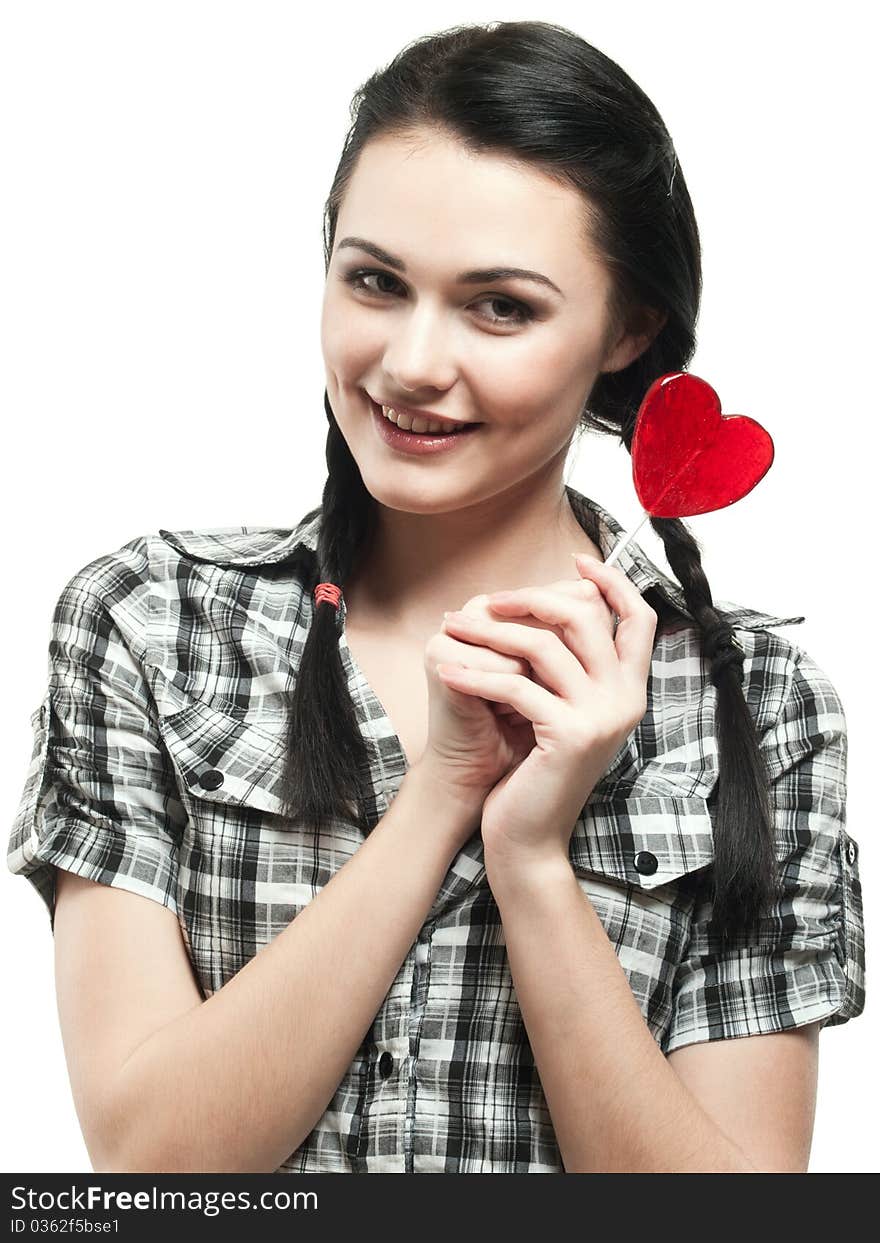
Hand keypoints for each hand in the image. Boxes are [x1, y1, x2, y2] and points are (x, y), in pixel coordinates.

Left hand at [437, 554, 657, 870]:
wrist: (528, 838)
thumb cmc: (536, 771)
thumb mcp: (560, 710)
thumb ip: (568, 666)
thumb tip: (551, 602)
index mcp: (630, 690)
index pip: (639, 618)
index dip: (611, 582)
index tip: (576, 560)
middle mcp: (626, 700)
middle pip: (586, 617)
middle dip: (531, 599)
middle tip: (488, 600)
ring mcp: (602, 718)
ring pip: (544, 646)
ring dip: (490, 632)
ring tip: (453, 629)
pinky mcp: (570, 736)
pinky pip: (515, 686)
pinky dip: (475, 675)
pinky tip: (447, 671)